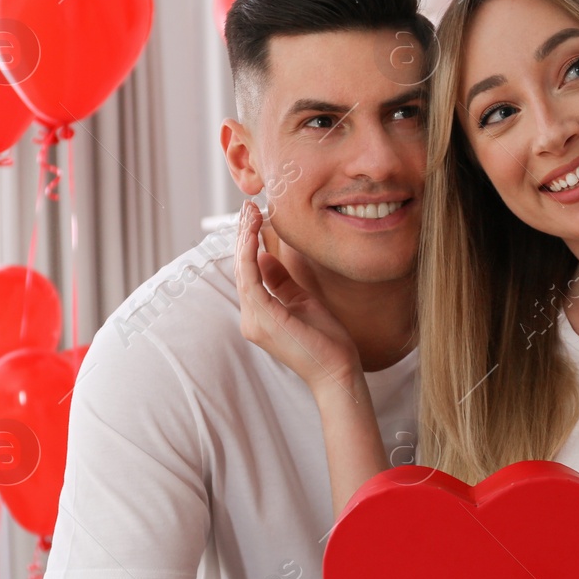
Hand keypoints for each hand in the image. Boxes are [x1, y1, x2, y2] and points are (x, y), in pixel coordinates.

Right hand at [235, 201, 360, 393]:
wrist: (337, 370)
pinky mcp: (264, 319)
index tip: (253, 218)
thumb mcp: (301, 301)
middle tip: (247, 207)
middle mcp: (251, 318)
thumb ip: (281, 281)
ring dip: (244, 239)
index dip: (247, 244)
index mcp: (259, 315)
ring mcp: (254, 320)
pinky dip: (249, 254)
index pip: (248, 273)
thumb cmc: (326, 340)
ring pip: (242, 271)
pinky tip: (253, 234)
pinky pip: (251, 280)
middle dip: (243, 235)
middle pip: (241, 269)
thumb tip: (266, 256)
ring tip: (249, 213)